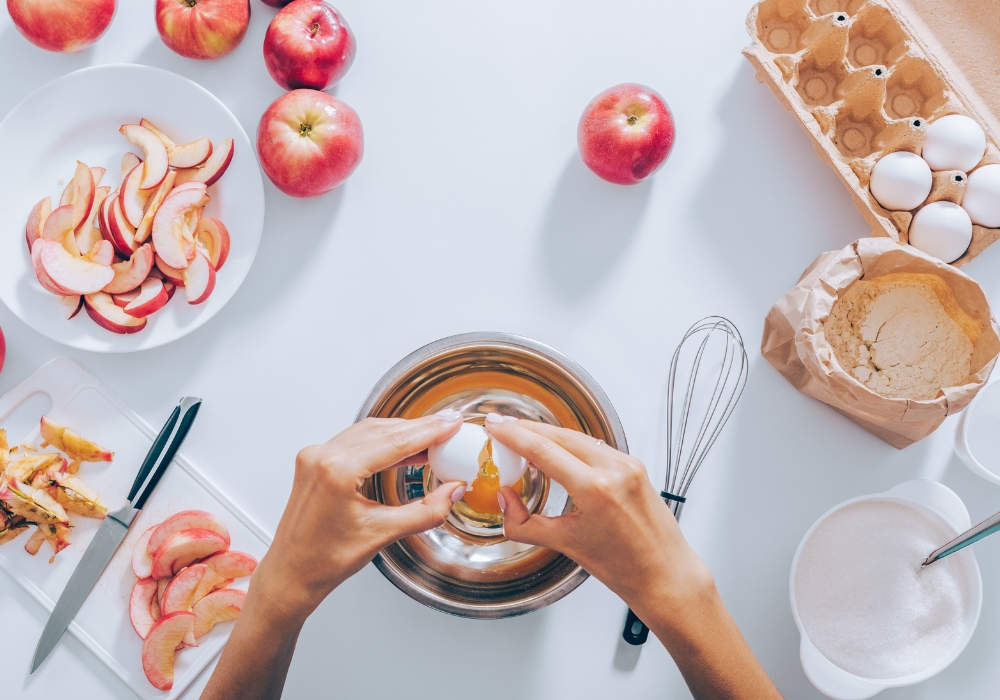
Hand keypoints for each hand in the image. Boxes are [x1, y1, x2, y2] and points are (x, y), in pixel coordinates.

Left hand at [250, 413, 465, 628]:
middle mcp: (323, 456)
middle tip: (449, 427)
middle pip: (383, 431)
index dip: (430, 431)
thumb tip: (453, 491)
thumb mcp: (383, 535)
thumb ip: (426, 511)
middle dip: (419, 428)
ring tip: (433, 438)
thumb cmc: (324, 561)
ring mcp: (315, 456)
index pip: (396, 442)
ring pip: (369, 432)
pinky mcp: (314, 461)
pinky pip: (355, 441)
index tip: (452, 422)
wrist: (291, 575)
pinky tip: (403, 448)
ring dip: (402, 433)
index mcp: (338, 471)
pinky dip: (382, 442)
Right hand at [486, 415, 780, 699]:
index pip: (544, 450)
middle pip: (560, 436)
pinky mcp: (635, 466)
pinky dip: (571, 445)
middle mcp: (615, 470)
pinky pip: (595, 446)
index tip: (495, 425)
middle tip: (503, 427)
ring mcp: (628, 465)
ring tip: (524, 439)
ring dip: (549, 435)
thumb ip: (526, 522)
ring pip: (578, 438)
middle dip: (527, 429)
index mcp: (596, 489)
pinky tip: (557, 451)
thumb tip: (505, 501)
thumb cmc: (626, 567)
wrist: (665, 575)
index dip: (514, 435)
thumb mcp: (566, 545)